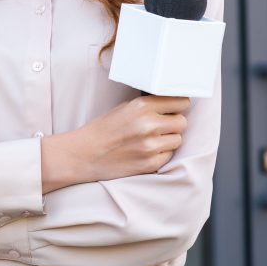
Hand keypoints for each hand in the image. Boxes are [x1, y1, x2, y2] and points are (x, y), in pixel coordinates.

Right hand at [41, 95, 189, 192]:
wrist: (84, 154)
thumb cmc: (103, 130)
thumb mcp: (124, 108)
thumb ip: (149, 106)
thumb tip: (174, 106)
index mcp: (142, 106)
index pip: (181, 102)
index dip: (177, 106)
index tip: (174, 110)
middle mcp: (148, 124)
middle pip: (182, 122)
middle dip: (173, 124)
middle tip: (159, 127)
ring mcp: (150, 146)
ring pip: (178, 140)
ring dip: (168, 140)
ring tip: (149, 140)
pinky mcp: (150, 163)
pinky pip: (169, 156)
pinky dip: (160, 154)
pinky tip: (144, 152)